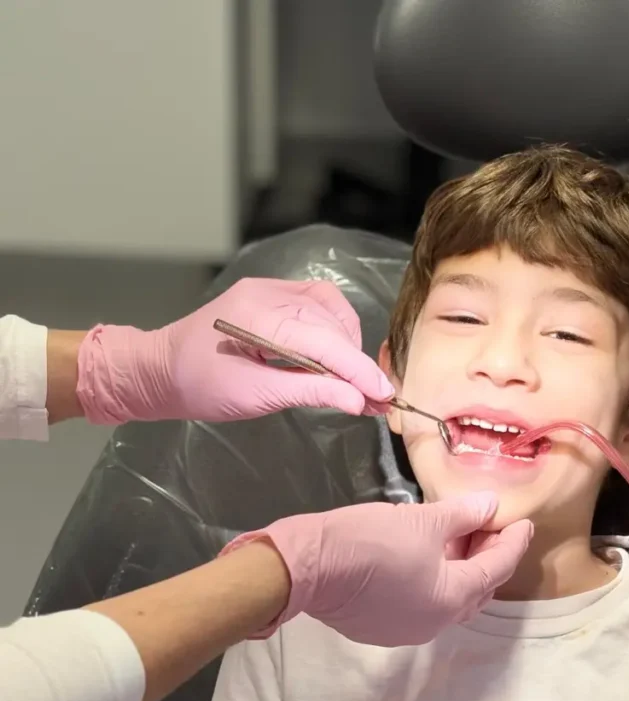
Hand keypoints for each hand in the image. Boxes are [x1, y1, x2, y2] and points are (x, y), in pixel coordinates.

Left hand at [76, 278, 394, 423]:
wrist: (159, 369)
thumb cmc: (201, 388)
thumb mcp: (256, 396)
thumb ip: (312, 392)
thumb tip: (359, 400)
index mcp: (260, 317)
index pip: (327, 341)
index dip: (360, 370)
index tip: (386, 395)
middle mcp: (269, 293)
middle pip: (333, 322)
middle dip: (356, 360)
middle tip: (372, 396)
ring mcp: (270, 288)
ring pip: (331, 308)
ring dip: (347, 343)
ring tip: (350, 377)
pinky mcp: (272, 293)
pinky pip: (318, 303)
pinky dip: (334, 329)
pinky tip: (333, 353)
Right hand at [228, 492, 533, 645]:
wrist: (308, 566)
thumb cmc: (370, 540)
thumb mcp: (422, 520)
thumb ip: (462, 514)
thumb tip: (490, 506)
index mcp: (453, 599)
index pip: (497, 568)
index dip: (513, 542)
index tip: (524, 522)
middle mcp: (436, 622)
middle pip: (476, 588)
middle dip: (488, 556)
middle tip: (492, 525)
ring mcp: (408, 629)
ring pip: (449, 597)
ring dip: (460, 567)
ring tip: (461, 534)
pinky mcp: (382, 627)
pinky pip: (423, 602)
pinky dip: (435, 578)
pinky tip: (428, 554)